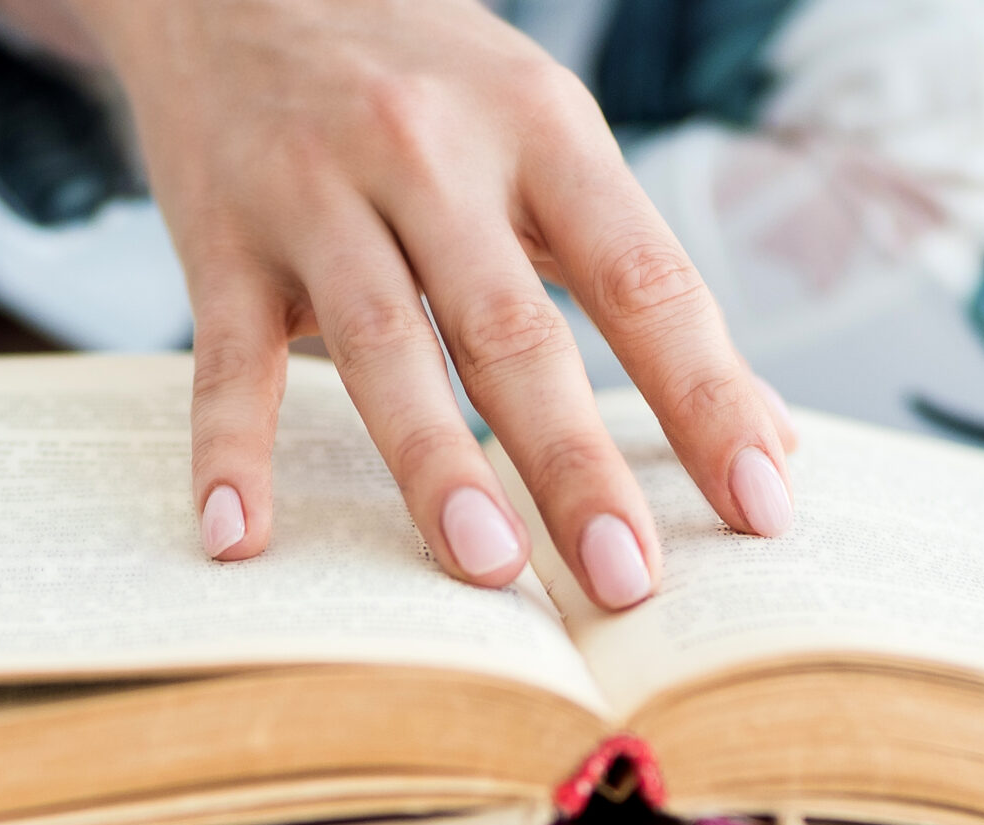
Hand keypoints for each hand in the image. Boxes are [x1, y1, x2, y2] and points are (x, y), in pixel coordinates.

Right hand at [59, 0, 796, 606]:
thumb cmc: (422, 82)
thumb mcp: (543, 136)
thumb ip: (634, 275)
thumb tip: (764, 432)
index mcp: (541, 129)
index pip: (643, 280)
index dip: (707, 397)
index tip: (760, 505)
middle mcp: (430, 155)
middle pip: (513, 329)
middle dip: (576, 463)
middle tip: (626, 582)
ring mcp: (316, 195)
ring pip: (383, 346)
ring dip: (435, 464)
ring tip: (487, 571)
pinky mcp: (219, 239)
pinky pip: (226, 360)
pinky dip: (228, 451)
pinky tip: (239, 539)